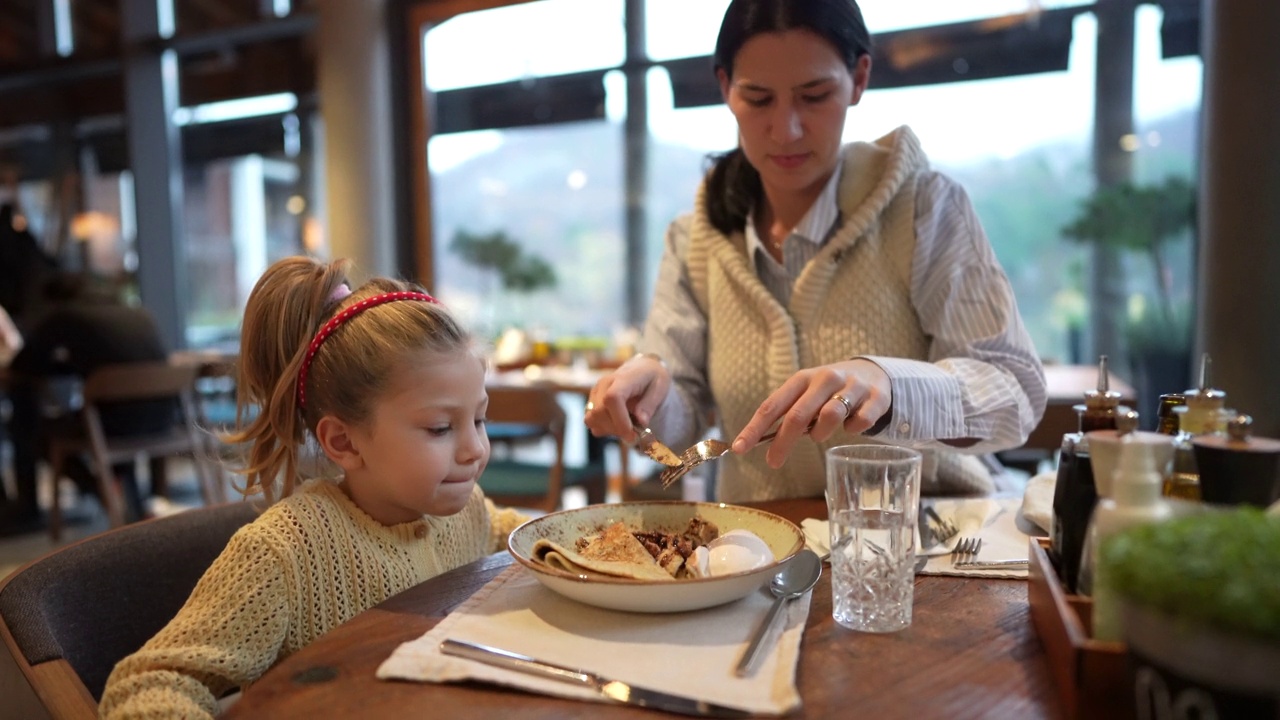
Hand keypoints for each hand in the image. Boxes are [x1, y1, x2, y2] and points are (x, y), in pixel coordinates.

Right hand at [584, 353, 670, 442]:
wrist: (642, 368)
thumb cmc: (652, 379)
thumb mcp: (660, 388)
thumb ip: (649, 405)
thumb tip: (641, 422)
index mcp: (623, 378)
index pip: (613, 398)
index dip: (620, 420)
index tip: (633, 434)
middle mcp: (604, 384)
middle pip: (600, 412)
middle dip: (617, 429)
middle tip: (635, 434)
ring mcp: (595, 392)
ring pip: (592, 418)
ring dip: (609, 430)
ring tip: (627, 428)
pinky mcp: (592, 401)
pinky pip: (590, 421)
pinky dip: (603, 428)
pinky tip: (618, 425)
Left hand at [731, 359, 890, 467]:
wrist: (873, 374)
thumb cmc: (830, 391)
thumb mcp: (807, 396)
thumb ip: (790, 415)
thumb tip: (762, 442)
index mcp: (802, 379)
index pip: (773, 405)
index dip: (754, 428)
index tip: (739, 448)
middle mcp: (826, 378)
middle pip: (798, 415)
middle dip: (782, 442)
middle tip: (773, 462)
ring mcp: (852, 386)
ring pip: (830, 416)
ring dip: (820, 433)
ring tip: (820, 435)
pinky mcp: (877, 397)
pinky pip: (860, 422)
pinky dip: (853, 430)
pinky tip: (851, 427)